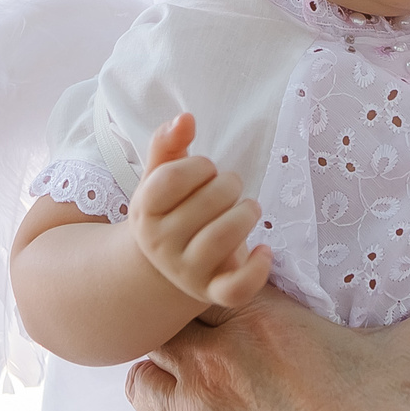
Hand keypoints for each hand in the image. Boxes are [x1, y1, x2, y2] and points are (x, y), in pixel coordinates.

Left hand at [86, 232, 409, 410]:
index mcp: (258, 317)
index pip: (205, 275)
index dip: (206, 276)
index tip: (213, 279)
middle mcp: (212, 364)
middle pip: (162, 325)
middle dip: (174, 327)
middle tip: (193, 336)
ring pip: (140, 386)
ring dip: (153, 385)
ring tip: (169, 390)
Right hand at [130, 113, 274, 309]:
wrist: (168, 264)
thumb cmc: (172, 209)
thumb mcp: (162, 176)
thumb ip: (168, 143)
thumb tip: (185, 118)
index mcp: (144, 211)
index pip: (172, 178)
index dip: (199, 166)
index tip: (207, 169)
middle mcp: (159, 244)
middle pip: (207, 203)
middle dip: (228, 185)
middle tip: (231, 188)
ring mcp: (185, 271)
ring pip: (223, 238)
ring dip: (247, 213)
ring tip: (250, 208)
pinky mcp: (212, 292)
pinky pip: (236, 288)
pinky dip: (257, 269)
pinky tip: (265, 249)